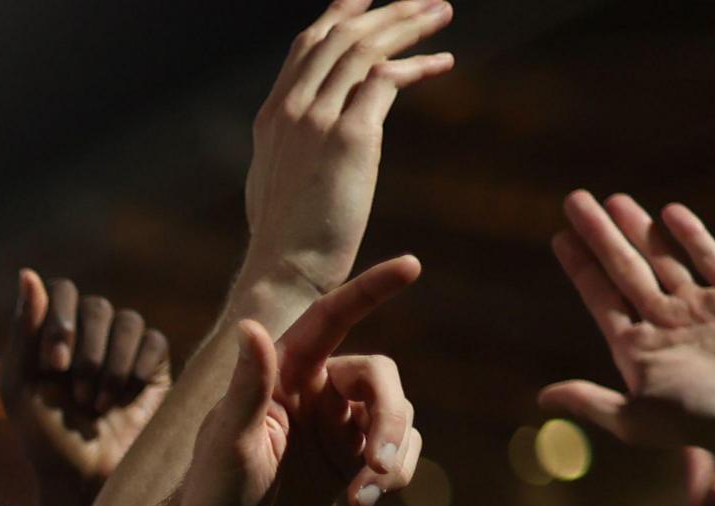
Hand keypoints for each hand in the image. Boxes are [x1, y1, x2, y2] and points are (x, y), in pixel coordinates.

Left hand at [1, 271, 171, 491]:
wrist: (86, 478)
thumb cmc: (45, 437)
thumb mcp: (19, 386)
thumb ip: (23, 331)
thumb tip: (27, 273)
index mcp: (53, 333)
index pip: (62, 292)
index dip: (60, 321)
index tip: (53, 364)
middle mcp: (90, 334)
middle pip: (97, 306)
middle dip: (86, 353)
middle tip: (77, 395)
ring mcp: (124, 348)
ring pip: (128, 322)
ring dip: (110, 365)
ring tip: (97, 405)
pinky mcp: (153, 365)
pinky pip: (154, 342)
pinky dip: (138, 366)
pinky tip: (127, 395)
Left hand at [167, 256, 424, 505]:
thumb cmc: (210, 495)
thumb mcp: (228, 443)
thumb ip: (247, 387)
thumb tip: (250, 325)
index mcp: (284, 373)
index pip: (332, 318)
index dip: (370, 289)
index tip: (411, 264)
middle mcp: (315, 390)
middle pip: (381, 379)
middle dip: (389, 421)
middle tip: (378, 467)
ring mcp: (336, 425)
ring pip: (397, 416)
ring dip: (394, 456)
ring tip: (364, 499)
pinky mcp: (351, 461)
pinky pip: (398, 450)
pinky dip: (395, 473)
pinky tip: (365, 502)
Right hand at [242, 0, 454, 300]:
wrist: (285, 269)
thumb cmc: (287, 240)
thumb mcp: (280, 180)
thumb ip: (296, 145)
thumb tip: (316, 135)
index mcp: (272, 117)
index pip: (307, 46)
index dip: (339, 14)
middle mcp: (290, 109)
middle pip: (339, 35)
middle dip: (385, 10)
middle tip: (425, 3)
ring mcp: (316, 120)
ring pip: (365, 48)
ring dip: (408, 25)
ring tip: (442, 14)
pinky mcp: (349, 136)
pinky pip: (386, 80)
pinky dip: (417, 66)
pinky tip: (443, 64)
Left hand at [541, 194, 714, 450]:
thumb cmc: (698, 423)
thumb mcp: (632, 420)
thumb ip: (589, 402)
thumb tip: (542, 397)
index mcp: (637, 347)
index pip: (599, 296)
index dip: (580, 267)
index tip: (559, 238)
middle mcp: (665, 322)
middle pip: (624, 268)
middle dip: (600, 235)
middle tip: (574, 201)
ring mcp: (701, 306)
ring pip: (663, 258)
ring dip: (638, 229)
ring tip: (613, 200)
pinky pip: (710, 259)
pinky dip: (691, 236)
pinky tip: (669, 213)